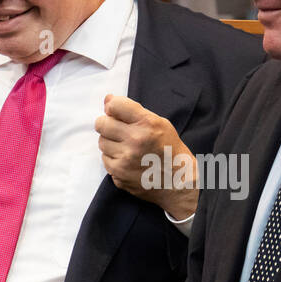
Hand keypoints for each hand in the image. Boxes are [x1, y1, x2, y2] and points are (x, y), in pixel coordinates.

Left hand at [96, 95, 196, 220]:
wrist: (179, 182)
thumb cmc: (170, 149)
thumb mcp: (160, 124)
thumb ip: (133, 111)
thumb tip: (107, 99)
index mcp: (147, 124)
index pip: (115, 106)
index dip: (112, 107)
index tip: (115, 111)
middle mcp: (135, 141)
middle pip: (102, 124)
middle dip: (107, 124)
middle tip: (116, 128)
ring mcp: (125, 159)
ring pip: (101, 142)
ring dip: (110, 142)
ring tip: (126, 145)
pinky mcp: (118, 174)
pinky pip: (105, 159)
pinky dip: (113, 157)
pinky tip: (127, 159)